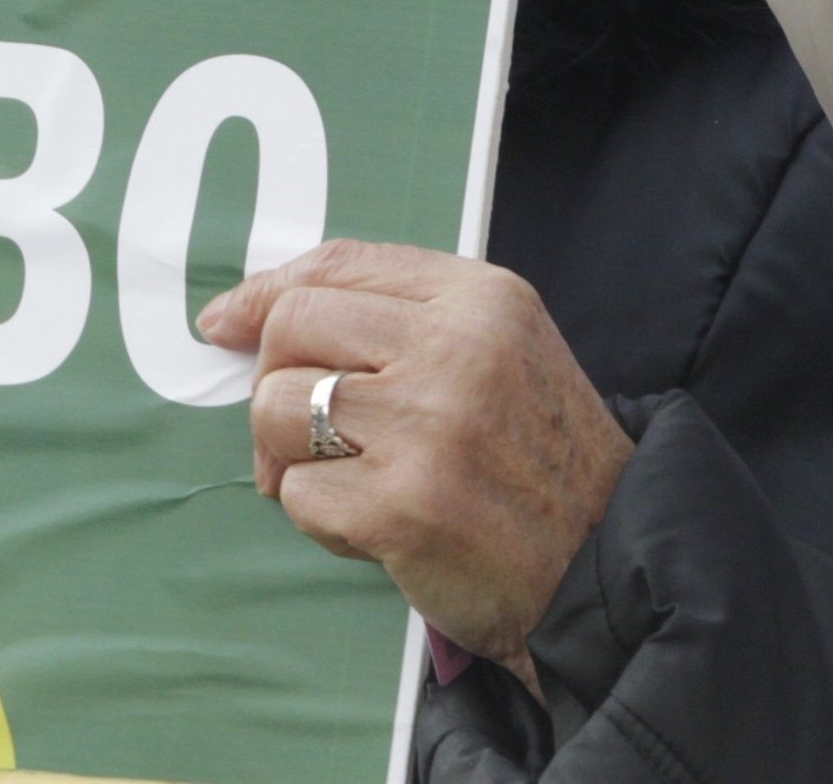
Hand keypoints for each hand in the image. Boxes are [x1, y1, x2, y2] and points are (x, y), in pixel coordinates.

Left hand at [199, 240, 632, 684]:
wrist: (606, 566)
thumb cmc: (535, 457)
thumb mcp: (495, 348)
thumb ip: (394, 315)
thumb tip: (245, 313)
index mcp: (478, 299)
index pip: (335, 266)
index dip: (264, 293)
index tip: (226, 321)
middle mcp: (454, 350)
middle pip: (289, 330)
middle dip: (277, 382)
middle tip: (306, 431)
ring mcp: (427, 428)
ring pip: (277, 409)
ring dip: (292, 455)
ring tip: (349, 480)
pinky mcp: (402, 507)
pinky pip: (298, 493)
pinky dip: (320, 517)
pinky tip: (375, 525)